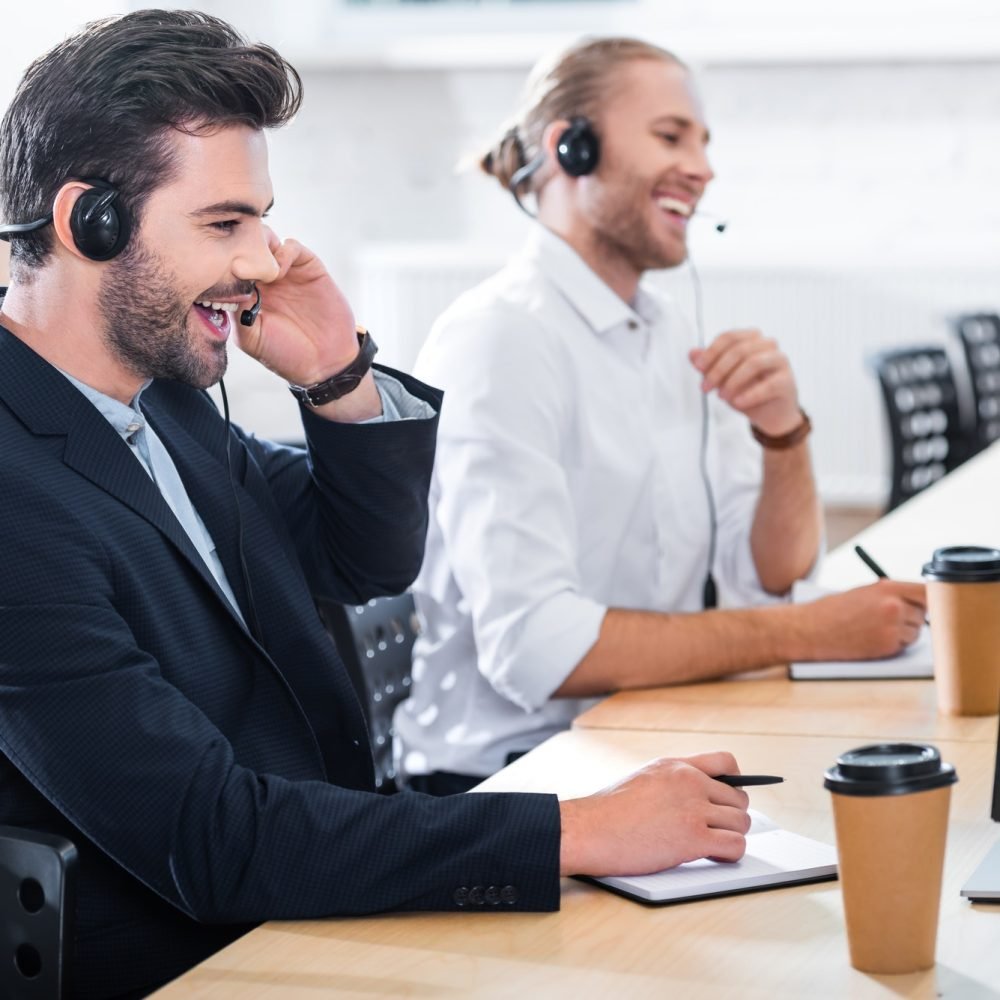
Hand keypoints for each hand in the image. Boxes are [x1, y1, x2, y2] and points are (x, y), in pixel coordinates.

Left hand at [234, 232, 359, 386]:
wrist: (325, 363)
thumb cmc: (286, 355)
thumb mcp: (251, 339)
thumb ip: (237, 312)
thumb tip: (227, 283)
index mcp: (246, 293)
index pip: (227, 265)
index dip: (221, 262)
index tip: (218, 271)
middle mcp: (264, 279)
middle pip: (244, 246)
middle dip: (238, 247)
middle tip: (238, 263)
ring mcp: (286, 272)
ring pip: (266, 241)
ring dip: (260, 246)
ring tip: (258, 266)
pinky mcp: (309, 269)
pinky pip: (292, 247)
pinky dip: (283, 251)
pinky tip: (279, 270)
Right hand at [558, 752, 749, 876]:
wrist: (589, 829)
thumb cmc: (607, 812)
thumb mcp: (643, 779)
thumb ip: (672, 782)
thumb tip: (695, 797)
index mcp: (675, 766)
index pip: (726, 762)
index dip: (735, 782)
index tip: (728, 798)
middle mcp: (689, 781)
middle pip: (738, 798)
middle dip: (730, 817)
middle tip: (714, 831)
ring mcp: (693, 808)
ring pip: (741, 822)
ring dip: (731, 837)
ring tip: (712, 846)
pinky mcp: (693, 837)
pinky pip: (735, 846)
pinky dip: (730, 854)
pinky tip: (714, 856)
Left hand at [690, 329, 800, 436]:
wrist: (770, 415)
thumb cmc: (747, 392)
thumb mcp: (722, 379)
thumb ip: (709, 366)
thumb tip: (692, 353)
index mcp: (751, 339)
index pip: (729, 337)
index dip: (711, 352)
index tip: (698, 368)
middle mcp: (768, 345)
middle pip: (739, 350)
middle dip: (718, 370)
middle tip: (706, 388)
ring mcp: (780, 361)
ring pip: (753, 363)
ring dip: (732, 381)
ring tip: (722, 397)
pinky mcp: (787, 381)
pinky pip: (768, 384)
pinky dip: (750, 394)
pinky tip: (738, 403)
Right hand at [795, 580, 926, 660]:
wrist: (811, 629)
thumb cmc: (833, 610)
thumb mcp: (864, 593)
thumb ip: (892, 595)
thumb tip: (918, 603)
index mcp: (888, 588)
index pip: (927, 592)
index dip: (930, 599)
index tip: (931, 604)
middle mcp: (893, 606)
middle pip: (923, 614)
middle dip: (912, 618)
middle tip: (893, 620)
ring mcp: (891, 628)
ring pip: (916, 633)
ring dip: (904, 634)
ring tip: (878, 630)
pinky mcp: (887, 647)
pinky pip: (903, 646)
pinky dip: (893, 645)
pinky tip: (873, 639)